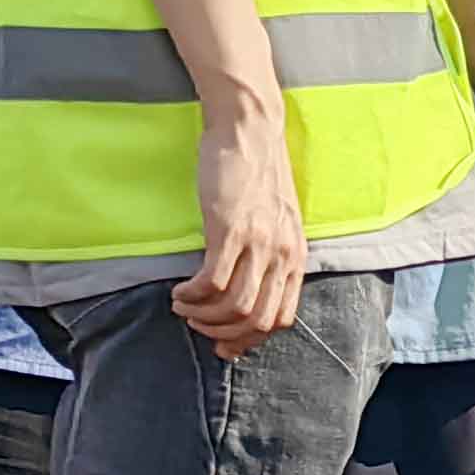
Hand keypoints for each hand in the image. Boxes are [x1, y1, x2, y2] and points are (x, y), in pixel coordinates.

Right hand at [177, 100, 308, 356]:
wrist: (251, 132)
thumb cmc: (257, 176)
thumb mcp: (276, 223)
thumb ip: (269, 256)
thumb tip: (247, 295)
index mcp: (295, 256)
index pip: (281, 319)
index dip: (249, 339)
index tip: (223, 342)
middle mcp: (282, 254)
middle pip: (258, 321)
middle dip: (223, 334)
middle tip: (196, 324)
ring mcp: (259, 243)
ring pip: (236, 307)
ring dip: (203, 317)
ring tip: (183, 306)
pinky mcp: (231, 229)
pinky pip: (213, 281)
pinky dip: (192, 296)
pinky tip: (179, 291)